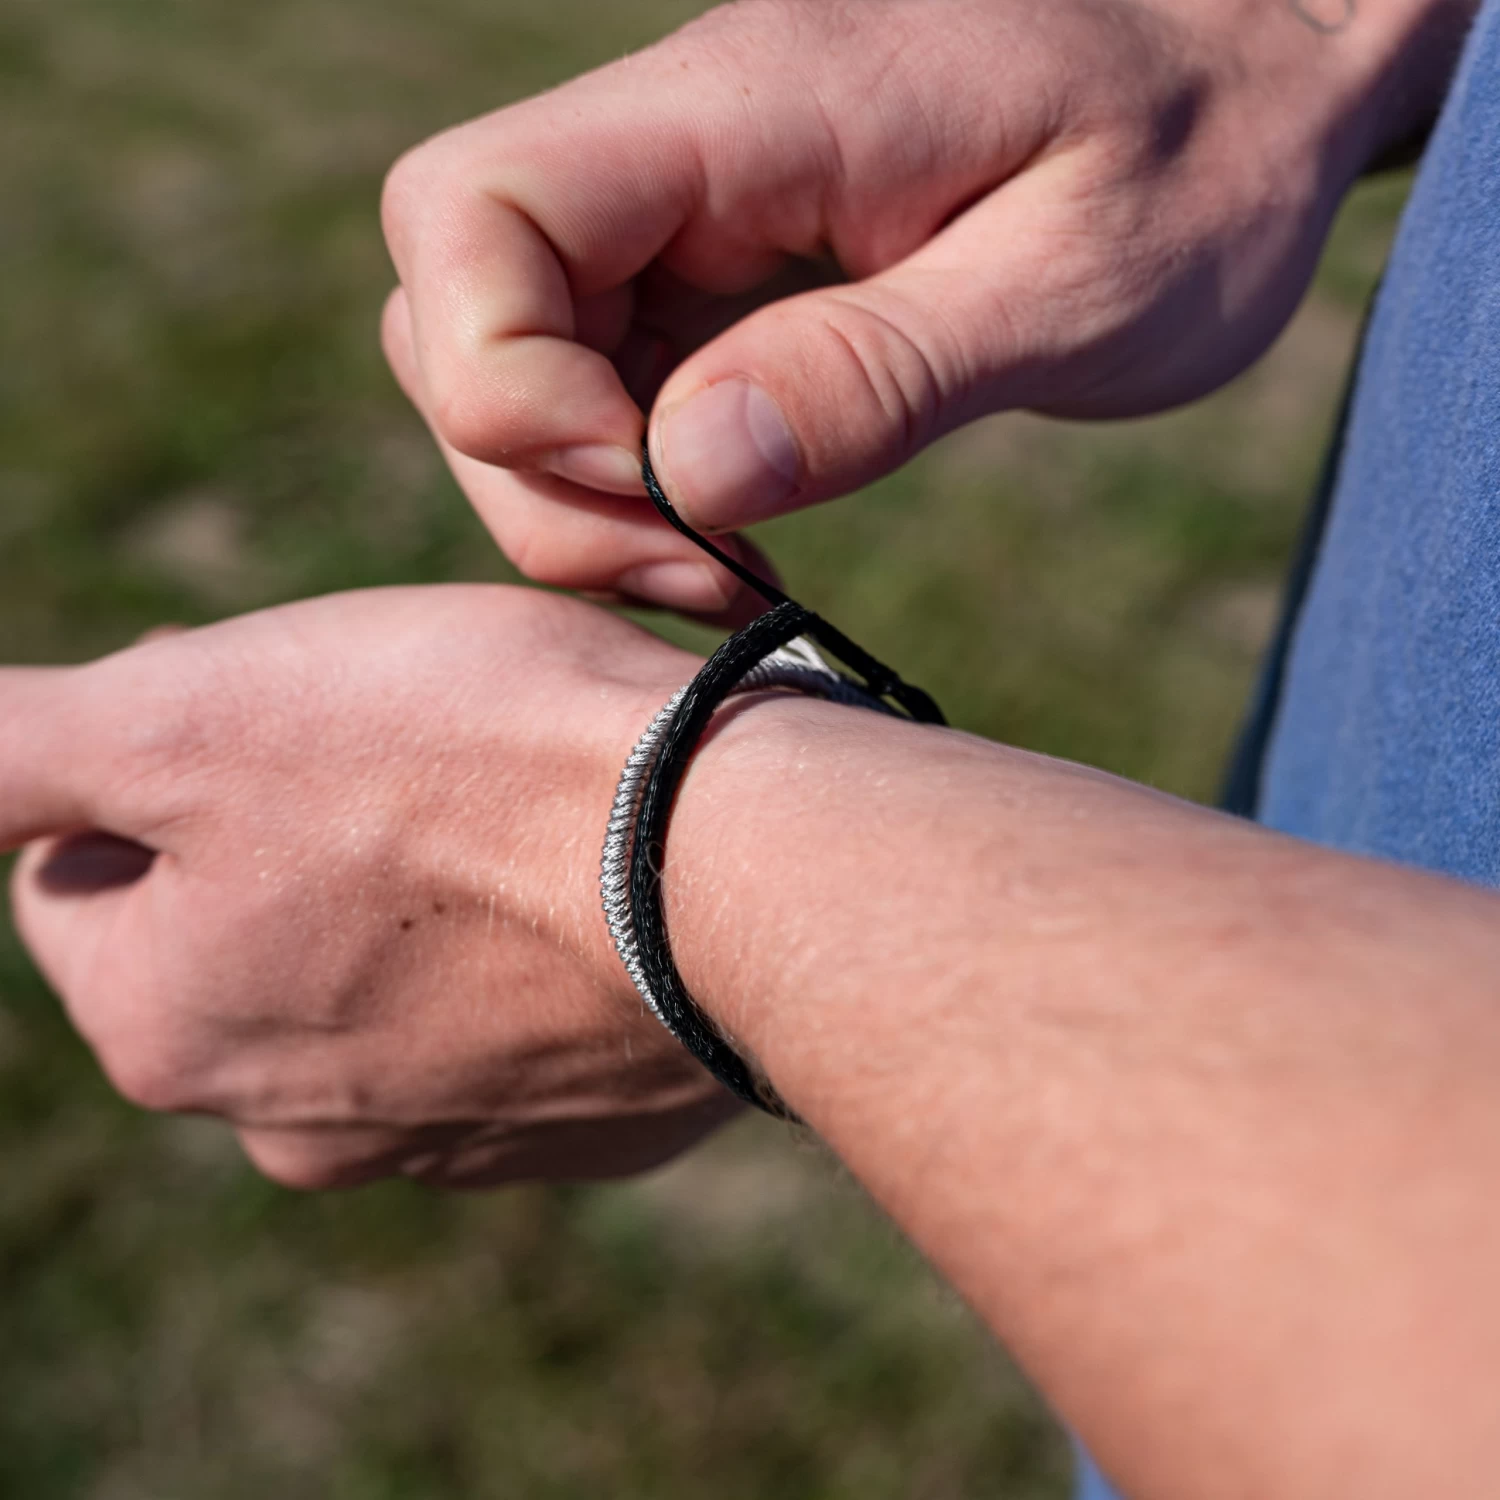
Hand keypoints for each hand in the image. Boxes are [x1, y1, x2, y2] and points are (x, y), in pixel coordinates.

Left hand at [0, 587, 738, 1188]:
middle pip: (237, 927)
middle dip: (287, 823)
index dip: (162, 756)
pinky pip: (505, 1019)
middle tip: (405, 733)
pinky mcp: (578, 1124)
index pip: (79, 877)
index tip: (273, 696)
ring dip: (412, 887)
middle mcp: (293, 1121)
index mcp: (169, 1026)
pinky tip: (585, 882)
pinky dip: (520, 948)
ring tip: (512, 800)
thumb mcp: (192, 713)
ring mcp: (448, 1138)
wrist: (740, 869)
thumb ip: (10, 755)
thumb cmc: (469, 762)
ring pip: (378, 974)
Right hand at [379, 0, 1471, 616]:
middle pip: (451, 303)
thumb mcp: (1078, 283)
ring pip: (505, 352)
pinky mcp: (713, 263)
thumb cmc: (1197, 163)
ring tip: (723, 569)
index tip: (662, 488)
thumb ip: (879, 371)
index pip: (471, 212)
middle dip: (537, 474)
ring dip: (579, 495)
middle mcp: (684, 135)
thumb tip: (682, 469)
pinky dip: (632, 479)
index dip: (505, 384)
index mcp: (751, 101)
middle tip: (696, 568)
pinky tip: (733, 532)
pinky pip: (597, 374)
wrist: (1247, 83)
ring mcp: (688, 202)